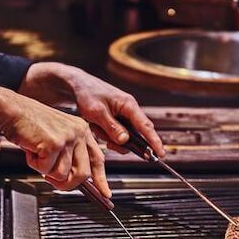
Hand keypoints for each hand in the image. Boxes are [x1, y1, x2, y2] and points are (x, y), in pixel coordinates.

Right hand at [0, 93, 108, 196]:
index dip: (101, 179)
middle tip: (52, 180)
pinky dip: (35, 165)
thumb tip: (74, 178)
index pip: (97, 159)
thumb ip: (69, 154)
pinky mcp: (55, 144)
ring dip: (46, 171)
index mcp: (82, 130)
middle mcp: (79, 132)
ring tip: (38, 155)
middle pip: (83, 174)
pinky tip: (32, 150)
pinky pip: (47, 170)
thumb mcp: (57, 136)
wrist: (12, 111)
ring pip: (63, 175)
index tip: (104, 192)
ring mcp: (68, 138)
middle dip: (67, 184)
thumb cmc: (30, 124)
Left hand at [17, 62, 165, 156]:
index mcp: (128, 105)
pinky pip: (116, 133)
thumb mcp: (97, 112)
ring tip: (95, 127)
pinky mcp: (116, 119)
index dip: (154, 141)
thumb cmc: (87, 94)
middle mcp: (129, 110)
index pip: (145, 126)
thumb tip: (126, 141)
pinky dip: (106, 134)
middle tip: (107, 140)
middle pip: (136, 134)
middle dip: (123, 141)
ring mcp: (123, 115)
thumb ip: (112, 127)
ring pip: (124, 136)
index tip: (161, 153)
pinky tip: (96, 127)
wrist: (77, 85)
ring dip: (110, 137)